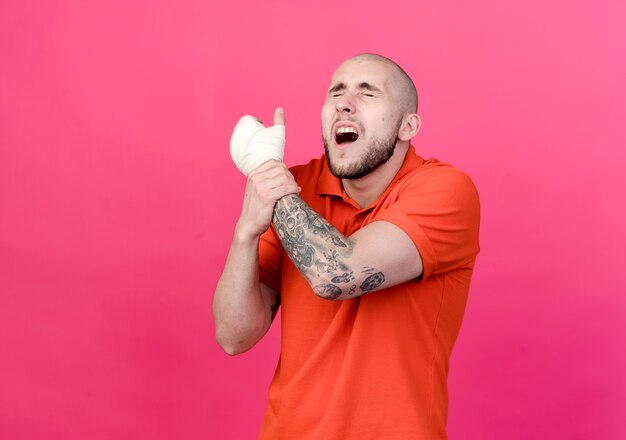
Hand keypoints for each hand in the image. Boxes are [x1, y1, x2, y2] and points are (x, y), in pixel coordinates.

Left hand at [230, 108, 285, 175]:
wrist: (263, 167)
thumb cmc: (272, 148)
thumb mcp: (278, 131)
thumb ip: (279, 119)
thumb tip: (280, 109)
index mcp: (246, 123)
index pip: (251, 119)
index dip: (259, 124)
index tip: (265, 131)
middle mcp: (237, 132)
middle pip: (246, 128)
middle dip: (253, 132)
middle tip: (263, 140)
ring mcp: (234, 143)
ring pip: (242, 139)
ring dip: (249, 141)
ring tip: (259, 148)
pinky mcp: (234, 154)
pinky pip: (240, 149)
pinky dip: (246, 150)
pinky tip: (254, 155)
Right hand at [235, 109, 298, 239]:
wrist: (249, 225)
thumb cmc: (259, 207)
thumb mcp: (261, 189)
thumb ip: (270, 178)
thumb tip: (284, 172)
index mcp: (255, 172)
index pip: (271, 154)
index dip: (277, 129)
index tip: (279, 112)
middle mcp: (256, 176)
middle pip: (281, 167)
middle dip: (288, 177)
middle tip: (288, 187)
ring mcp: (260, 185)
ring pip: (285, 177)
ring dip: (291, 185)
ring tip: (289, 192)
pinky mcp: (267, 196)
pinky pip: (285, 187)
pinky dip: (292, 190)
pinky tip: (293, 193)